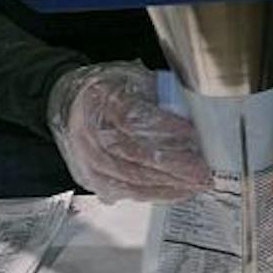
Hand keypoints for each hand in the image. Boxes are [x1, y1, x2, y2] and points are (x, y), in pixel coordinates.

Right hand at [47, 64, 213, 202]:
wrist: (70, 104)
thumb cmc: (110, 91)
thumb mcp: (133, 80)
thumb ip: (158, 96)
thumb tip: (194, 116)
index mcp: (99, 99)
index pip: (131, 118)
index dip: (163, 127)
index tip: (192, 133)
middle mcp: (87, 132)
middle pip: (132, 154)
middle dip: (172, 166)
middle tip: (203, 170)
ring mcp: (86, 158)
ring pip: (129, 178)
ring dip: (167, 184)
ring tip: (196, 184)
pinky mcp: (89, 177)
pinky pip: (124, 191)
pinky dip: (153, 193)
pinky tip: (177, 191)